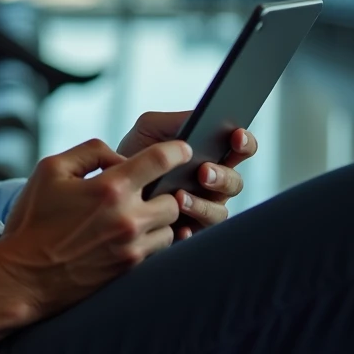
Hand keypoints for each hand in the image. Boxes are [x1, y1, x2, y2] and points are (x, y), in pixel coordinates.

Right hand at [0, 137, 191, 320]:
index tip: (182, 150)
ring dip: (158, 219)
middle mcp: (127, 218)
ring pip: (170, 227)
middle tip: (144, 192)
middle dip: (163, 192)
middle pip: (173, 198)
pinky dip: (152, 241)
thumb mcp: (50, 170)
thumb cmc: (34, 220)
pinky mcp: (130, 270)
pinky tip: (131, 237)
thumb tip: (120, 158)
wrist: (24, 276)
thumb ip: (89, 152)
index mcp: (109, 188)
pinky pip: (160, 251)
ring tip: (134, 217)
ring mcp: (132, 248)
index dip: (177, 150)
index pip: (159, 161)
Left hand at [117, 111, 257, 240]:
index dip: (244, 142)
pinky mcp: (187, 231)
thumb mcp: (150, 128)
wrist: (108, 183)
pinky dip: (189, 231)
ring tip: (180, 197)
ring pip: (219, 212)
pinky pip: (197, 236)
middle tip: (203, 172)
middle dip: (222, 176)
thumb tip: (200, 117)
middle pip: (235, 182)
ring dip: (203, 205)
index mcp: (211, 155)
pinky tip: (179, 227)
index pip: (240, 148)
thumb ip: (175, 121)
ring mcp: (203, 208)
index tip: (236, 136)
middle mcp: (213, 183)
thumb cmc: (135, 152)